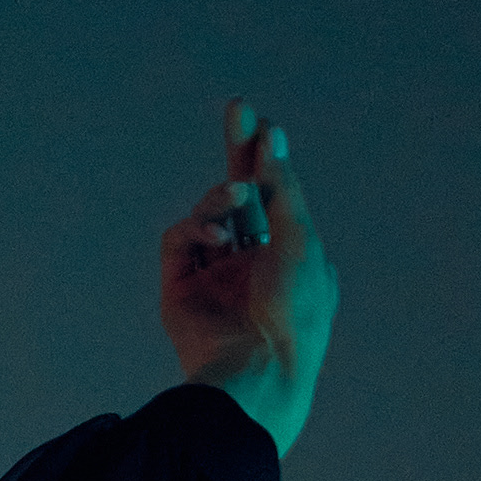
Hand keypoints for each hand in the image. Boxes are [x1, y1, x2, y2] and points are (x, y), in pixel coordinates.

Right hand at [159, 101, 336, 457]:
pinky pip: (179, 240)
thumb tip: (271, 136)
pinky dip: (196, 228)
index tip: (264, 124)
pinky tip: (217, 240)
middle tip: (239, 108)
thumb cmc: (295, 313)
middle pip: (238, 195)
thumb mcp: (301, 237)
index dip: (265, 159)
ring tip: (238, 199)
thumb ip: (283, 186)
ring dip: (221, 197)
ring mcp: (212, 278)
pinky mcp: (180, 292)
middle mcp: (249, 266)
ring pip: (208, 213)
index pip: (272, 196)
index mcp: (286, 258)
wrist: (260, 372)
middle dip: (239, 153)